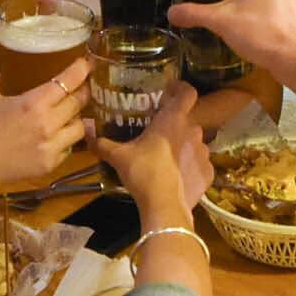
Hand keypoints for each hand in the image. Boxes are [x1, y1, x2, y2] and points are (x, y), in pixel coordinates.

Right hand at [0, 62, 87, 199]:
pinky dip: (65, 138)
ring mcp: (53, 146)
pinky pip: (68, 147)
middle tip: (79, 85)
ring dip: (76, 116)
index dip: (82, 68)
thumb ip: (3, 77)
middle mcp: (50, 124)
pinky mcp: (51, 164)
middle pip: (80, 102)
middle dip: (82, 90)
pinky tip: (55, 135)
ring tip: (68, 113)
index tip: (86, 62)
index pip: (69, 80)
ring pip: (80, 126)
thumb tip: (13, 68)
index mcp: (35, 103)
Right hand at [94, 82, 208, 211]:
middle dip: (174, 125)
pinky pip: (199, 164)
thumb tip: (86, 135)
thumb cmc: (142, 172)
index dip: (180, 89)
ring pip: (194, 143)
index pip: (187, 92)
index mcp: (173, 119)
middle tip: (157, 134)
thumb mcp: (118, 157)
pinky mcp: (209, 172)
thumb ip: (102, 144)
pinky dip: (190, 168)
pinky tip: (177, 177)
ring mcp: (204, 152)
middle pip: (186, 120)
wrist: (164, 206)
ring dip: (182, 147)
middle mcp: (193, 130)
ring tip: (167, 159)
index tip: (170, 92)